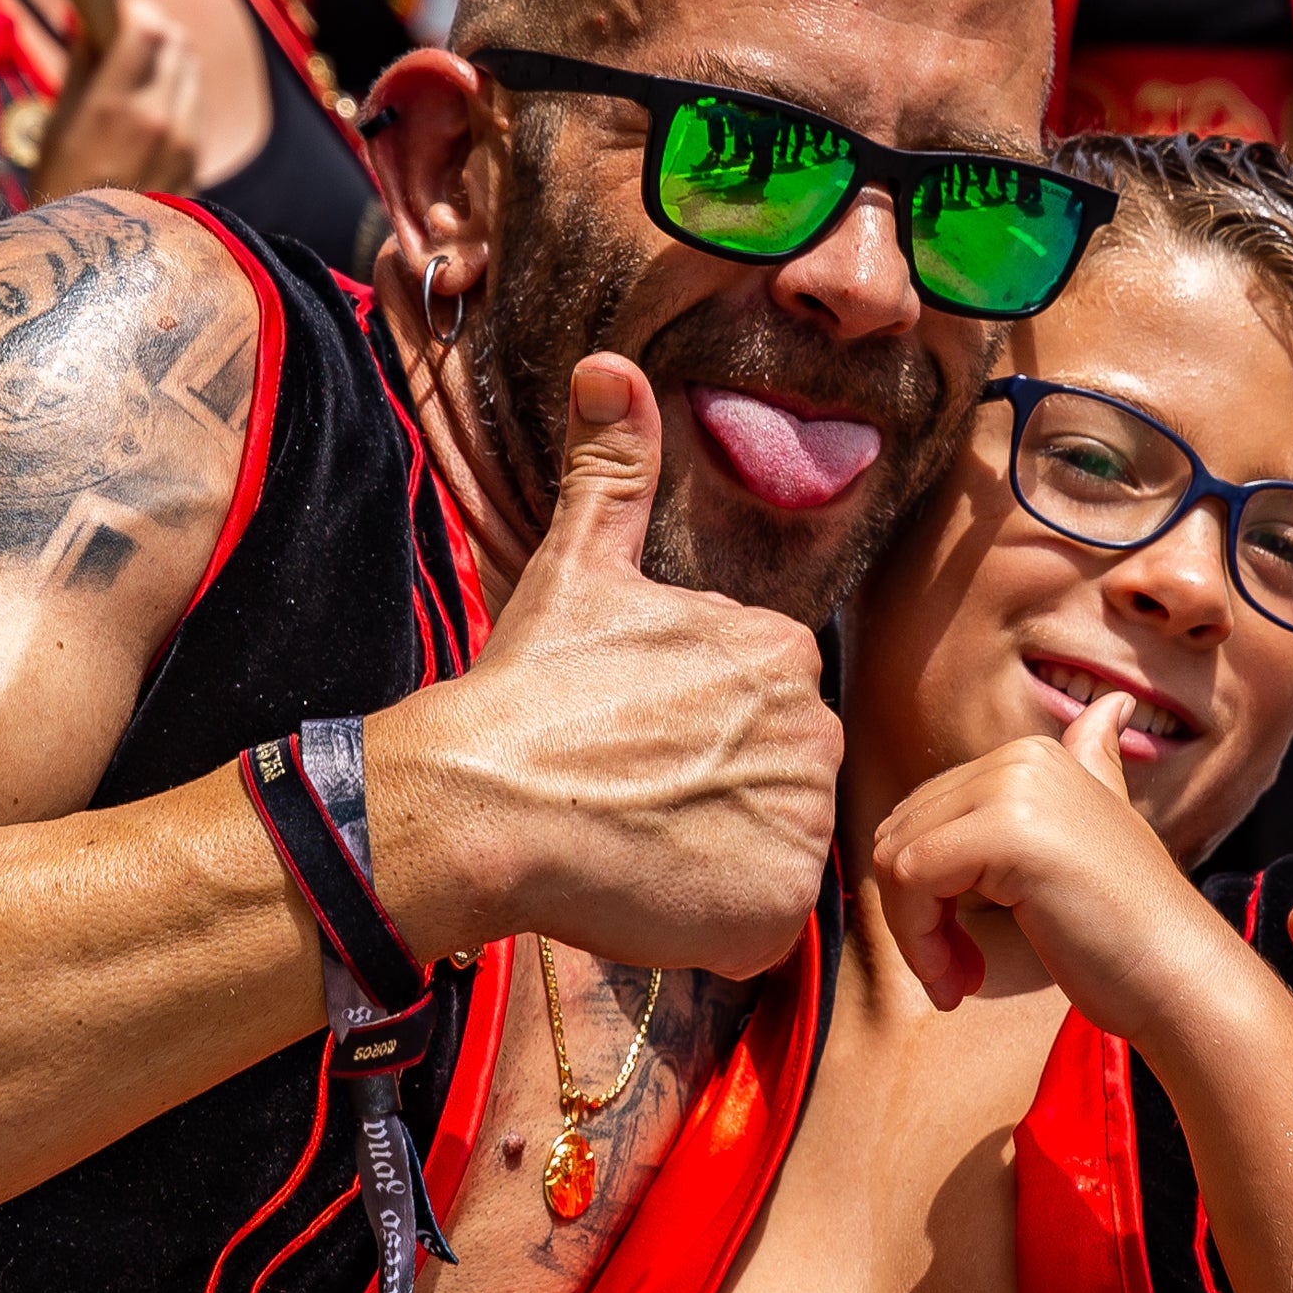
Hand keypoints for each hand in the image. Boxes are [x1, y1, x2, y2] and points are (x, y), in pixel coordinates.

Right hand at [40, 0, 204, 198]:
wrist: (89, 264)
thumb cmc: (58, 190)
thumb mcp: (57, 124)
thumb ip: (81, 65)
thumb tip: (86, 16)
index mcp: (119, 106)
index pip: (147, 26)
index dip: (131, 8)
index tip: (113, 10)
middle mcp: (163, 121)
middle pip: (178, 42)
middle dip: (152, 29)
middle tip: (126, 35)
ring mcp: (187, 146)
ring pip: (192, 73)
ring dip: (169, 61)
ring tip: (138, 73)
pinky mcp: (198, 165)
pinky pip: (196, 109)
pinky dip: (178, 95)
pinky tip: (151, 110)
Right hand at [363, 352, 840, 979]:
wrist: (479, 802)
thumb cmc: (526, 688)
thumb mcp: (577, 565)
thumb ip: (610, 469)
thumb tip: (607, 363)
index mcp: (780, 649)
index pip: (762, 714)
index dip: (694, 739)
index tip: (632, 746)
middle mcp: (813, 730)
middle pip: (775, 786)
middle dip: (712, 801)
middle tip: (628, 799)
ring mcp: (801, 824)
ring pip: (767, 854)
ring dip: (711, 862)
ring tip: (632, 844)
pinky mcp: (777, 909)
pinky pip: (758, 928)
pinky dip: (710, 927)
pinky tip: (648, 895)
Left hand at [870, 690, 1242, 1030]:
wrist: (1179, 974)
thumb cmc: (1132, 928)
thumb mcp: (1107, 827)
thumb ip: (1093, 765)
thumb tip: (1111, 706)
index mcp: (1034, 756)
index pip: (923, 818)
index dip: (925, 894)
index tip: (960, 954)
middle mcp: (1020, 759)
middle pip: (900, 835)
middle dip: (914, 915)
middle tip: (956, 974)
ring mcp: (1013, 789)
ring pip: (897, 859)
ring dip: (915, 936)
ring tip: (959, 979)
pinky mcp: (1004, 833)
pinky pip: (909, 881)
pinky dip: (919, 942)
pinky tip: (961, 980)